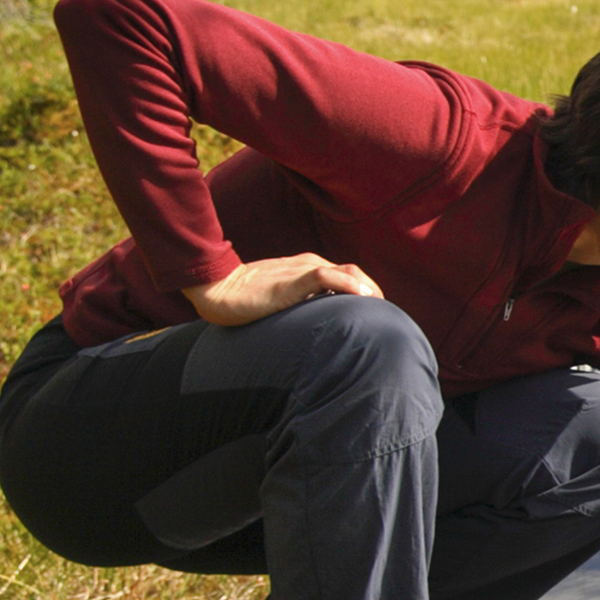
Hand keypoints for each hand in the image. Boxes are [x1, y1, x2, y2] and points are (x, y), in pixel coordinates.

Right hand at [183, 254, 382, 326]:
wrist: (216, 288)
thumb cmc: (245, 299)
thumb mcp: (283, 302)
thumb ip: (304, 308)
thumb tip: (324, 334)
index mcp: (310, 269)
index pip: (350, 276)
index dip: (367, 296)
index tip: (375, 320)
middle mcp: (311, 265)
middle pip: (356, 273)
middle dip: (374, 295)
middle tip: (383, 322)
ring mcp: (302, 270)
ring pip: (348, 272)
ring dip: (368, 290)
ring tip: (378, 314)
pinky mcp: (292, 278)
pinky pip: (326, 275)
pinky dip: (348, 285)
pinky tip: (361, 299)